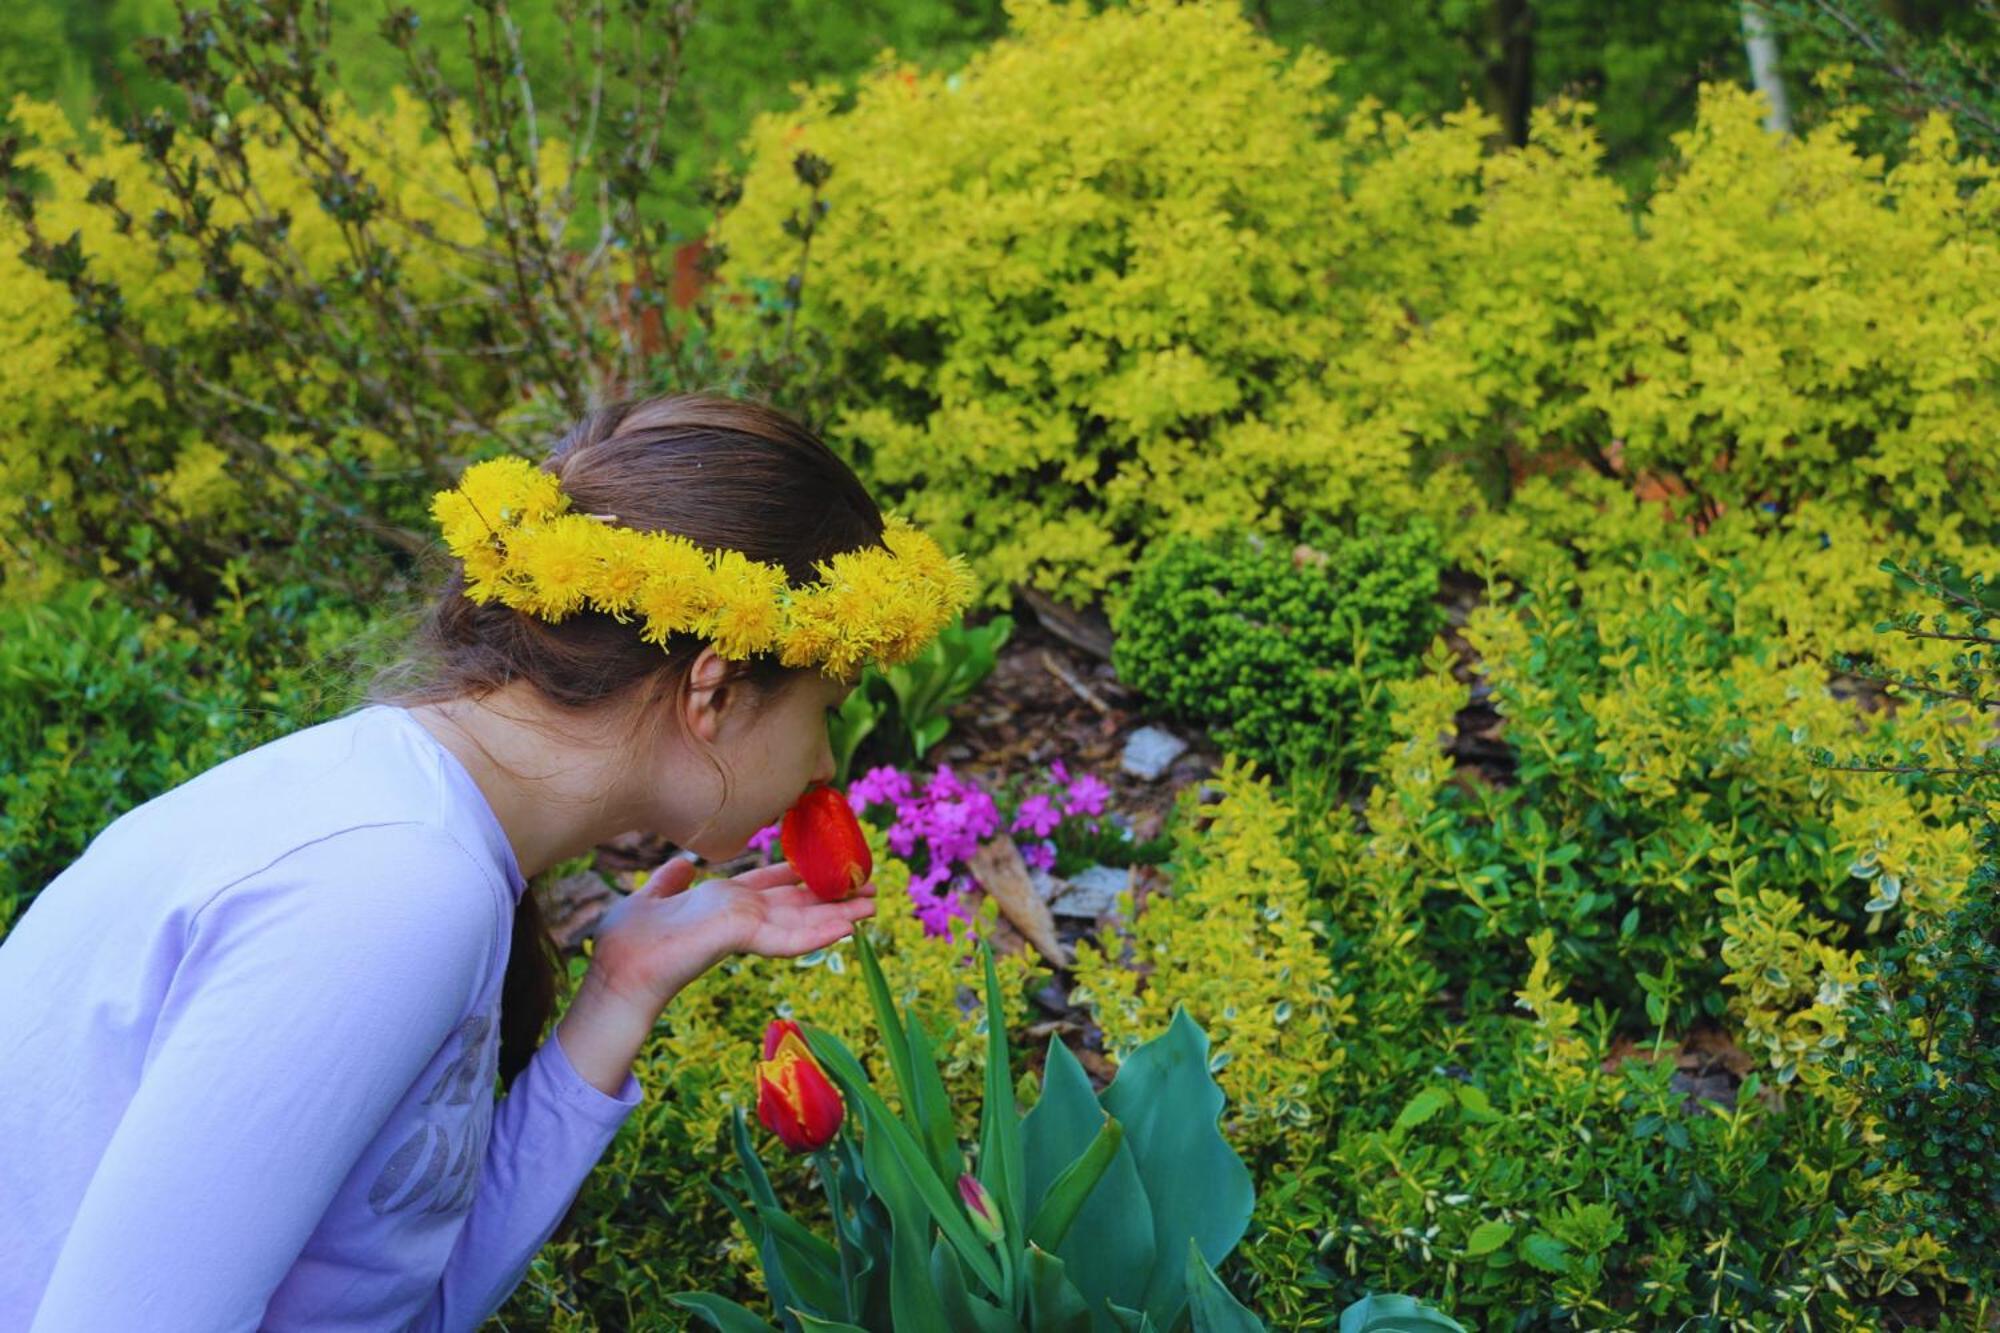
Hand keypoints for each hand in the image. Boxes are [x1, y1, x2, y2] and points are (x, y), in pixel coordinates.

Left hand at [589, 857, 877, 1014]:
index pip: (770, 886)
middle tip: (872, 889)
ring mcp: (742, 928)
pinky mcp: (740, 936)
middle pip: (797, 904)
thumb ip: (670, 881)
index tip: (826, 866)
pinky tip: (845, 927)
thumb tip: (683, 863)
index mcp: (723, 902)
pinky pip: (787, 936)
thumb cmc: (627, 941)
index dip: (800, 876)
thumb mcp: (651, 897)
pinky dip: (817, 932)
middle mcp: (739, 915)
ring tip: (873, 908)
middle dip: (834, 898)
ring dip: (839, 916)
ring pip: (801, 921)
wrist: (617, 970)